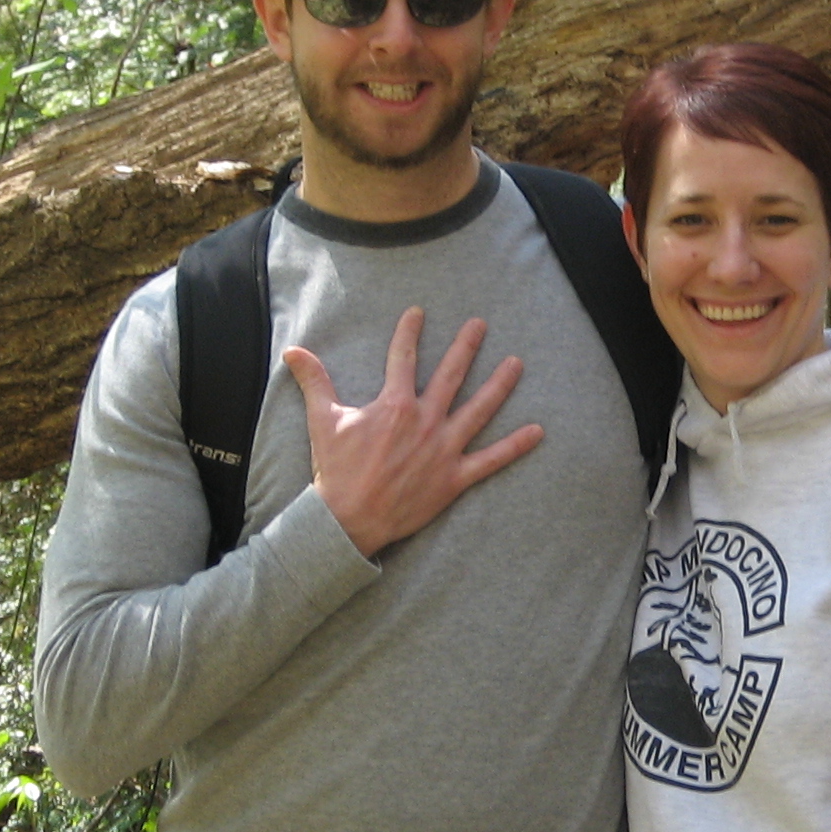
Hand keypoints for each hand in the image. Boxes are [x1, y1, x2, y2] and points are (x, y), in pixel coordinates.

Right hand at [283, 309, 543, 557]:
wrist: (348, 519)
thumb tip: (293, 350)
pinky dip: (515, 446)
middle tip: (480, 324)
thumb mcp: (322, 420)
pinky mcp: (454, 478)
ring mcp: (443, 450)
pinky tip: (538, 431)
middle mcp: (425, 421)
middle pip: (452, 375)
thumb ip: (314, 381)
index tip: (419, 311)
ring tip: (517, 363)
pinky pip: (491, 460)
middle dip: (466, 346)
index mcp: (394, 405)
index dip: (410, 332)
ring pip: (479, 410)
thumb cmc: (336, 470)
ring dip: (500, 385)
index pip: (403, 358)